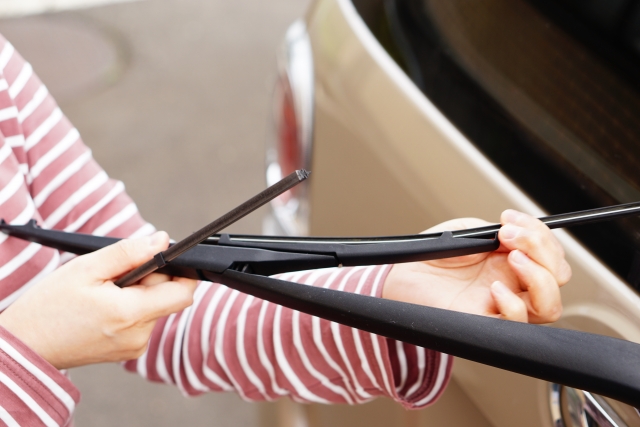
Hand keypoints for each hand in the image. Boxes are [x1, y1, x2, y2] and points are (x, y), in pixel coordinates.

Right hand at [0, 232, 197, 368]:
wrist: (26, 344)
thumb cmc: (50, 306)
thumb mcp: (87, 268)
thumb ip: (129, 253)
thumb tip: (162, 241)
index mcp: (130, 315)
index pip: (182, 293)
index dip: (180, 271)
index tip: (163, 258)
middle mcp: (139, 336)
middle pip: (167, 298)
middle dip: (150, 279)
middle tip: (116, 275)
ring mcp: (134, 347)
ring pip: (155, 308)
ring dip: (139, 294)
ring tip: (105, 293)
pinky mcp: (128, 352)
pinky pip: (143, 321)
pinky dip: (131, 308)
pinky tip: (105, 307)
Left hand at [383, 210, 571, 322]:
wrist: (401, 274)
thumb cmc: (433, 255)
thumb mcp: (466, 232)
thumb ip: (494, 232)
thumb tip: (518, 235)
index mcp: (512, 260)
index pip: (551, 253)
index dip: (540, 233)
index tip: (508, 217)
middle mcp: (513, 284)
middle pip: (557, 277)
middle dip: (543, 249)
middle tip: (508, 234)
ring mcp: (501, 305)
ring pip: (549, 306)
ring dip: (539, 277)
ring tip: (511, 256)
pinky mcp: (483, 323)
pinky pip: (515, 325)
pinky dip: (513, 305)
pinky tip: (494, 289)